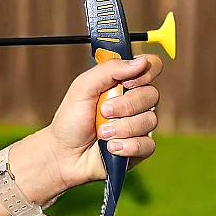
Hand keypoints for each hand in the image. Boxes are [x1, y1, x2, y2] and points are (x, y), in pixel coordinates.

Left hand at [37, 55, 162, 192]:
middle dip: (125, 105)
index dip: (146, 71)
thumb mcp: (82, 88)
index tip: (127, 82)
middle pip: (152, 95)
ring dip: (122, 128)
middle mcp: (135, 103)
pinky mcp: (140, 148)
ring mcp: (139, 126)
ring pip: (149, 120)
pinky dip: (126, 146)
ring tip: (101, 133)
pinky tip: (110, 147)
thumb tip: (140, 62)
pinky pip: (147, 144)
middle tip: (103, 111)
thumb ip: (108, 70)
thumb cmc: (71, 120)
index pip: (151, 67)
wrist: (63, 154)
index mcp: (123, 83)